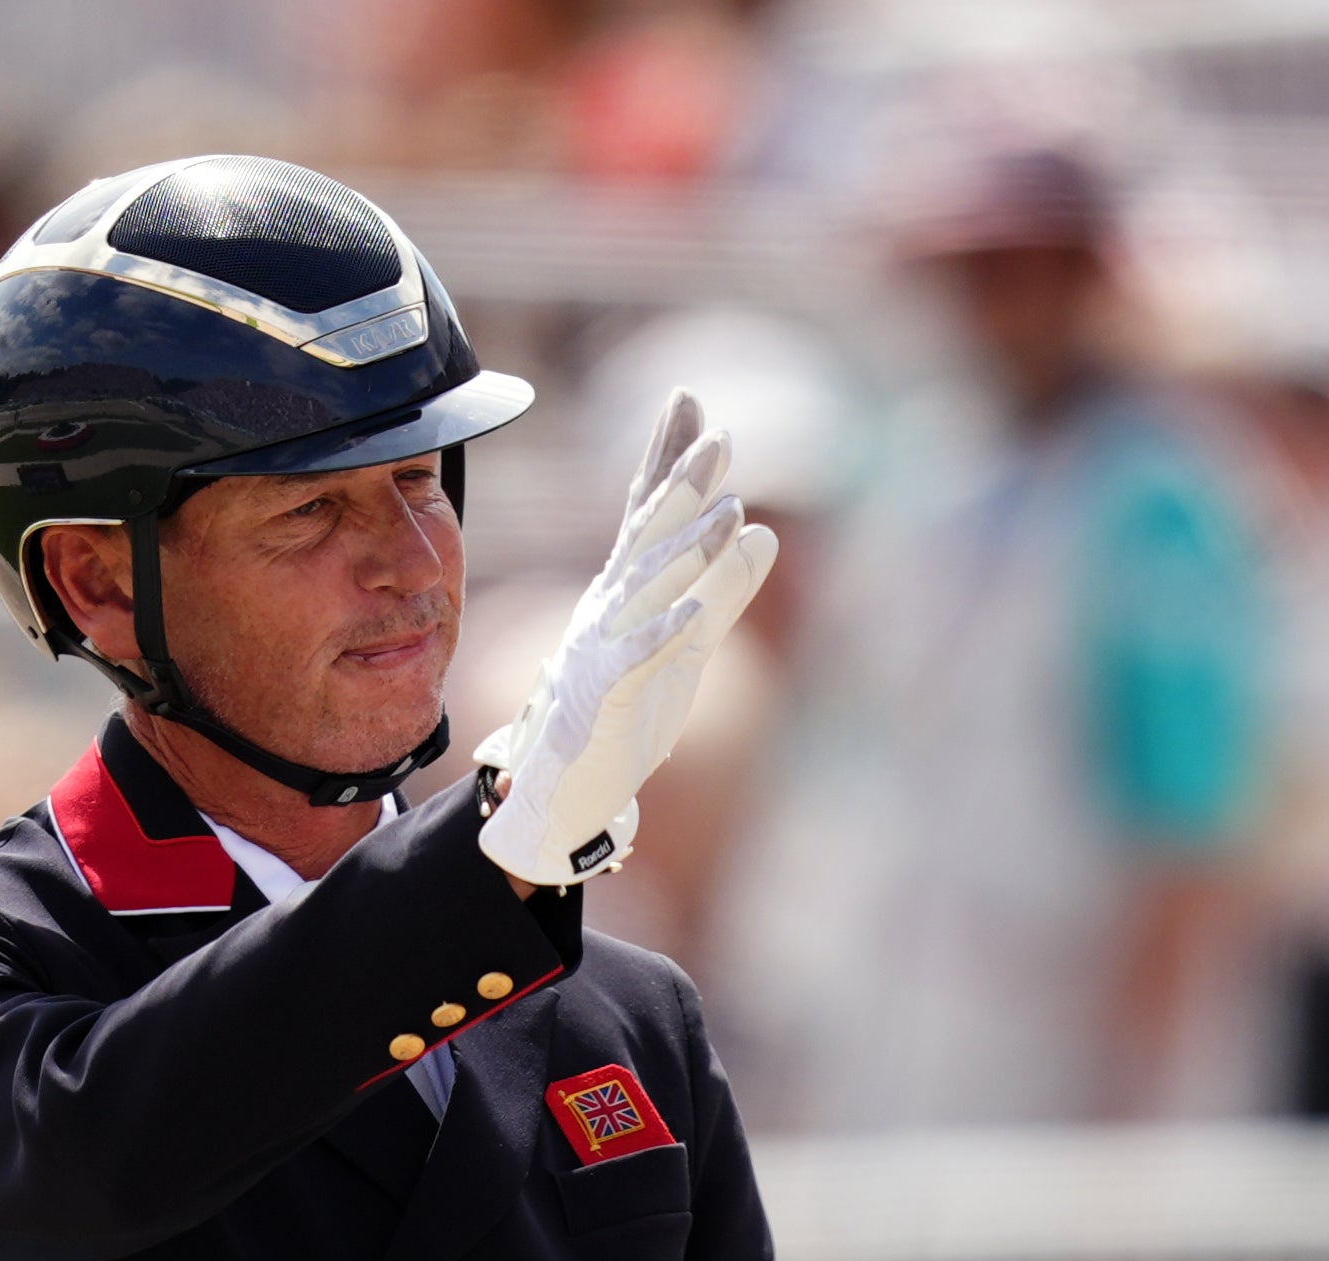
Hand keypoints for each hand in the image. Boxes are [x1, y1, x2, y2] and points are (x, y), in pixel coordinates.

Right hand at [477, 393, 781, 890]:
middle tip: (718, 435)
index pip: (648, 513)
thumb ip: (726, 591)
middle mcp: (609, 608)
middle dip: (681, 484)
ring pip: (647, 591)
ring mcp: (601, 648)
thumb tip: (763, 531)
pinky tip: (694, 613)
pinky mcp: (603, 696)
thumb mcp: (688, 647)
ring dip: (688, 550)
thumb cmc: (624, 716)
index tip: (688, 401)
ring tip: (730, 511)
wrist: (565, 791)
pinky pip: (634, 660)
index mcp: (627, 592)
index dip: (667, 458)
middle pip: (647, 536)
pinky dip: (663, 635)